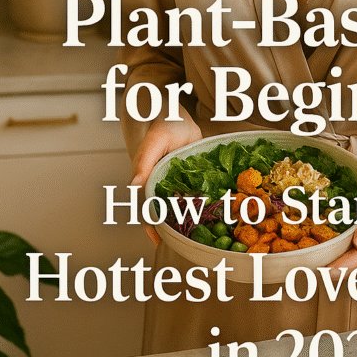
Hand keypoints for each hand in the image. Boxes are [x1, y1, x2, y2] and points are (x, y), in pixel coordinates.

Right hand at [131, 109, 201, 247]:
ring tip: (208, 238)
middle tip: (191, 246)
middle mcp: (164, 186)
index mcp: (150, 182)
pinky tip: (223, 215)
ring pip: (187, 207)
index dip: (153, 227)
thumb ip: (144, 162)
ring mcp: (181, 183)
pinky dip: (209, 205)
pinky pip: (202, 195)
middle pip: (169, 213)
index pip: (149, 210)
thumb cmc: (162, 123)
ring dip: (196, 220)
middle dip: (178, 230)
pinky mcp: (196, 178)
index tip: (159, 242)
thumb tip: (133, 186)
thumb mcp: (156, 140)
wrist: (178, 111)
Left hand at [329, 159, 356, 271]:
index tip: (323, 272)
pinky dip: (342, 253)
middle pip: (353, 264)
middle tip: (313, 274)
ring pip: (354, 258)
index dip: (339, 267)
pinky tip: (332, 251)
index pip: (356, 259)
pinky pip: (355, 250)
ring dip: (337, 264)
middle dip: (335, 271)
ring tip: (319, 268)